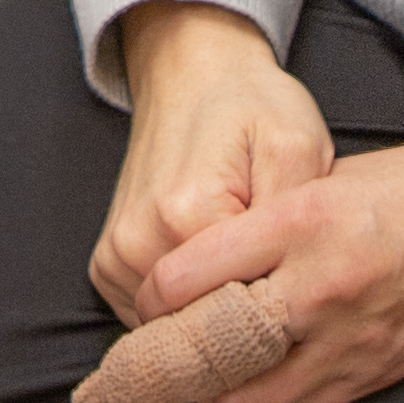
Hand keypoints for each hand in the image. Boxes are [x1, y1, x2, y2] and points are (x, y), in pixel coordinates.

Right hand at [92, 1, 332, 325]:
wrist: (192, 73)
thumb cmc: (251, 107)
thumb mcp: (297, 146)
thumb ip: (292, 222)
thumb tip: (285, 292)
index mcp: (186, 217)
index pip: (240, 313)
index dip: (279, 308)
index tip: (297, 280)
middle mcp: (137, 244)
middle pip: (203, 327)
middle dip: (243, 315)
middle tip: (270, 266)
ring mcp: (114, 259)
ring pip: (176, 328)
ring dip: (211, 310)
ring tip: (237, 259)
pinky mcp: (105, 267)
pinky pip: (152, 318)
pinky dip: (184, 305)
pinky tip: (208, 263)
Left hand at [136, 127, 403, 402]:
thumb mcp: (333, 176)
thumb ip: (268, 221)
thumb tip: (206, 263)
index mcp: (303, 217)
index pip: (188, 276)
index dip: (153, 295)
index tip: (147, 296)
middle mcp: (319, 284)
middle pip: (206, 346)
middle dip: (162, 358)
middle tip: (139, 358)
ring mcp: (349, 336)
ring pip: (244, 393)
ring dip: (211, 386)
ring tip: (195, 369)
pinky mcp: (375, 371)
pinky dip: (261, 398)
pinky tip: (251, 378)